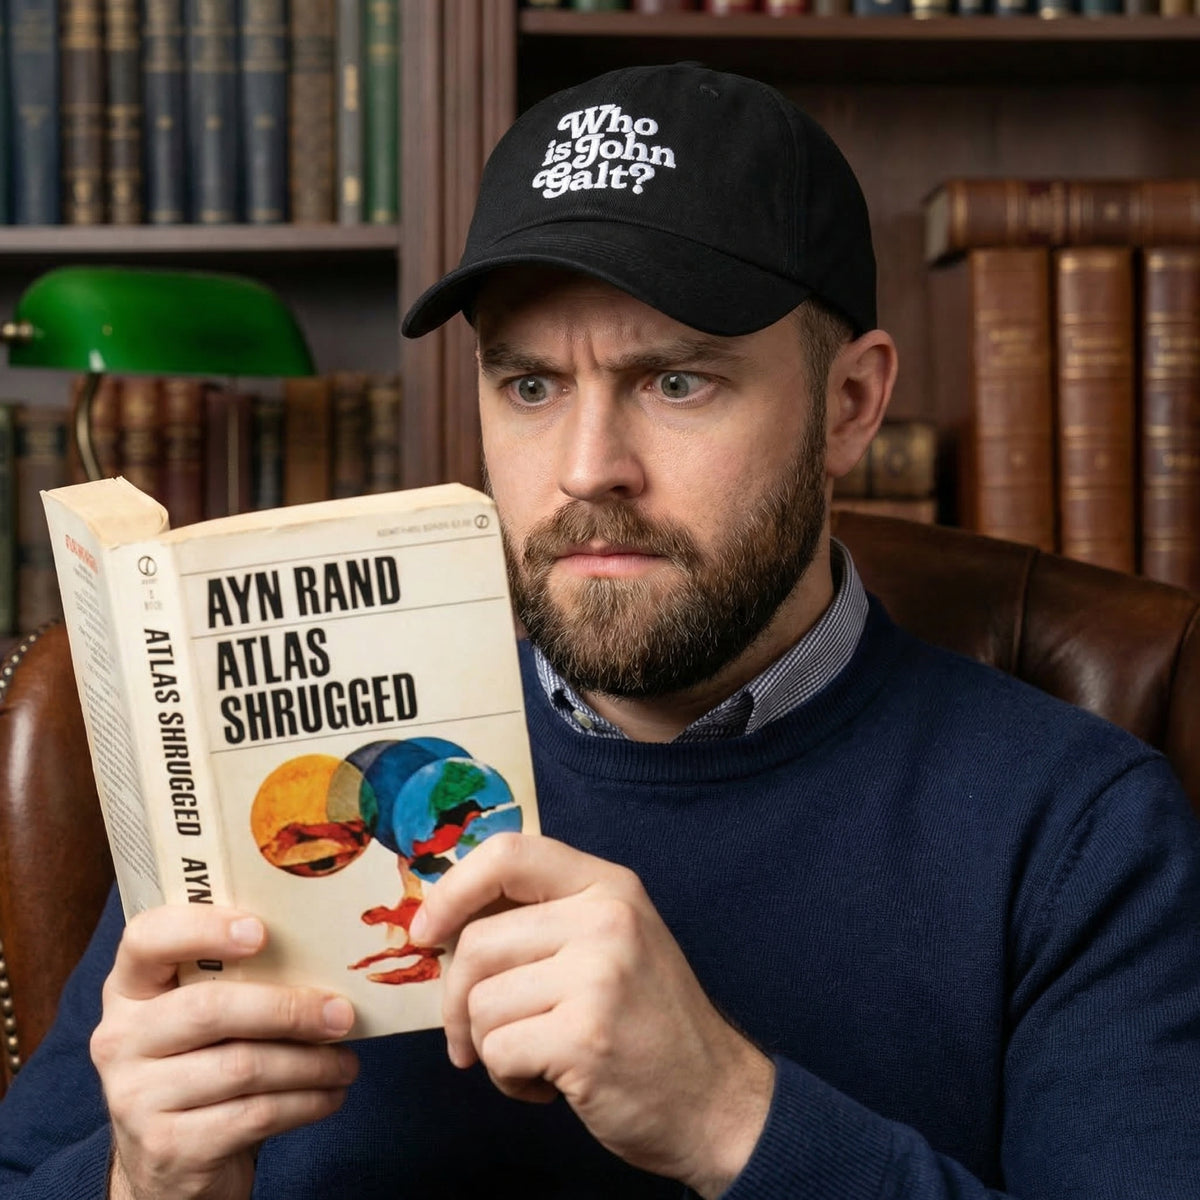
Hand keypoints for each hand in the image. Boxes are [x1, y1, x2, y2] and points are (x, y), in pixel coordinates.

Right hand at [92, 905, 359, 1199]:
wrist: (168, 1164)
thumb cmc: (201, 1066)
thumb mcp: (203, 1018)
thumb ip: (237, 982)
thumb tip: (327, 961)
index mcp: (130, 989)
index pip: (148, 938)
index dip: (203, 928)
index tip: (261, 932)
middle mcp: (121, 1039)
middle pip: (210, 1008)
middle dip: (288, 1009)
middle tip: (341, 1014)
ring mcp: (136, 1098)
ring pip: (242, 1067)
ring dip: (310, 1064)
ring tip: (345, 1062)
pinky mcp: (168, 1147)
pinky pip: (254, 1115)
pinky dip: (305, 1103)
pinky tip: (329, 1095)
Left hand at [410, 834, 773, 1198]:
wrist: (715, 1101)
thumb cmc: (647, 1023)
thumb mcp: (611, 942)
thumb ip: (544, 918)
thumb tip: (444, 918)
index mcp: (608, 886)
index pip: (508, 853)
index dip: (452, 890)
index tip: (427, 932)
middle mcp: (606, 918)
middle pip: (476, 943)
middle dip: (458, 1000)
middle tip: (477, 1034)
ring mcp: (599, 975)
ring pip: (479, 1003)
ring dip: (490, 1046)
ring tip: (537, 1057)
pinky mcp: (585, 1037)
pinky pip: (496, 1051)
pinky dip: (507, 1079)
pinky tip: (548, 1084)